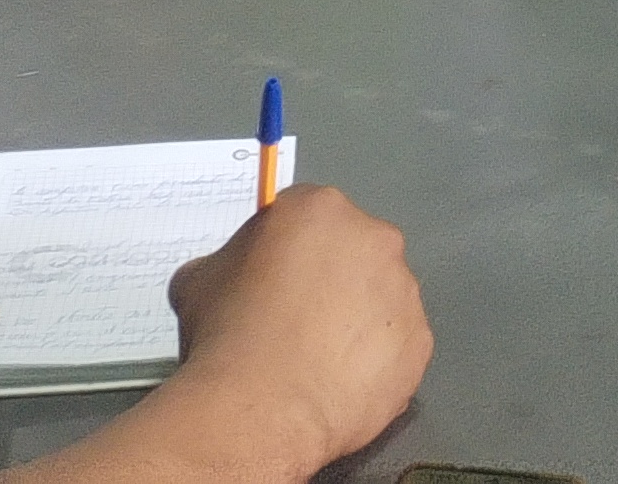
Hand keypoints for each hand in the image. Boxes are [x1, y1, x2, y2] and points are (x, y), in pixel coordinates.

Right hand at [160, 190, 431, 471]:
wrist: (262, 408)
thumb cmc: (228, 334)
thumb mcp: (199, 280)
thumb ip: (226, 262)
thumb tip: (230, 275)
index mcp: (320, 209)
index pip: (305, 215)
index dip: (286, 248)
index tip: (272, 279)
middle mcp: (374, 240)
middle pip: (352, 251)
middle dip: (329, 279)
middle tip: (295, 319)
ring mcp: (404, 293)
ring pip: (380, 299)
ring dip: (355, 319)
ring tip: (316, 358)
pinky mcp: (419, 343)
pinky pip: (395, 346)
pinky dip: (373, 361)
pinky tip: (338, 383)